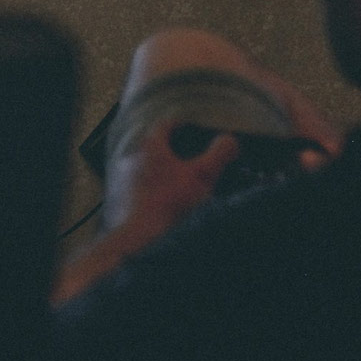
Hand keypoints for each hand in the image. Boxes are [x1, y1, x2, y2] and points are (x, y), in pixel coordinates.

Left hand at [52, 119, 240, 307]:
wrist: (143, 236)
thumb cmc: (171, 202)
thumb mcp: (203, 175)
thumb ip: (219, 154)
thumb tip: (230, 140)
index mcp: (152, 146)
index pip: (165, 125)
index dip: (182, 124)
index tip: (195, 128)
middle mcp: (136, 158)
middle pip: (159, 146)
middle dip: (178, 150)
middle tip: (196, 155)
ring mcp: (130, 180)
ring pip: (153, 168)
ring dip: (170, 171)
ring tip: (189, 181)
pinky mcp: (130, 200)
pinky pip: (148, 188)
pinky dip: (162, 189)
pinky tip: (176, 202)